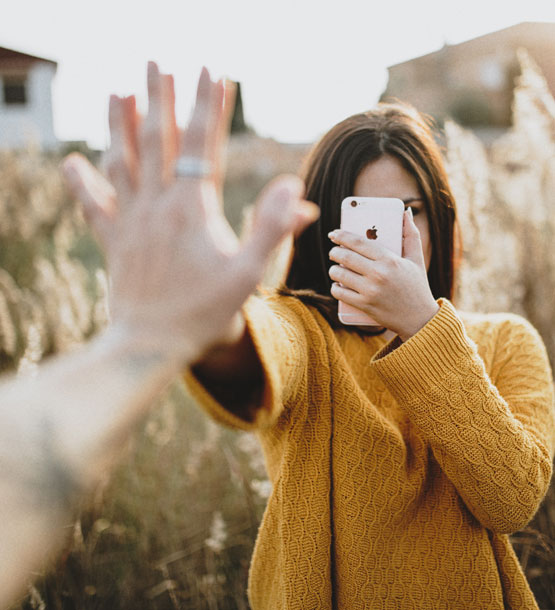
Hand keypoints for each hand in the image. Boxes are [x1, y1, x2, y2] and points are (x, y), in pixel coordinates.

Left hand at [62, 63, 317, 362]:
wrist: (152, 344)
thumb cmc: (205, 312)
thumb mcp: (250, 274)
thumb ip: (274, 229)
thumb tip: (295, 190)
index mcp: (193, 208)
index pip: (204, 144)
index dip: (210, 105)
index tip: (213, 71)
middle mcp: (157, 205)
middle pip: (158, 139)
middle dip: (161, 97)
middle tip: (159, 63)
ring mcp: (130, 221)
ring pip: (122, 161)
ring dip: (120, 124)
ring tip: (119, 92)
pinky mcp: (113, 241)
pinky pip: (93, 204)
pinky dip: (80, 182)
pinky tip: (71, 161)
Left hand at [328, 209, 438, 340]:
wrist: (419, 319)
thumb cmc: (417, 286)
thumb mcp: (417, 259)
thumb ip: (411, 234)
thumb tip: (406, 212)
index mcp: (390, 260)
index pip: (359, 242)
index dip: (342, 236)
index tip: (334, 234)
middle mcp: (379, 274)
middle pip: (345, 257)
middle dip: (335, 252)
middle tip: (334, 252)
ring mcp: (370, 291)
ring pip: (339, 274)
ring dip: (333, 269)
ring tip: (336, 268)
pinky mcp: (364, 305)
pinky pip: (339, 293)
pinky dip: (335, 287)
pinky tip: (337, 284)